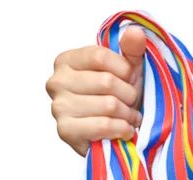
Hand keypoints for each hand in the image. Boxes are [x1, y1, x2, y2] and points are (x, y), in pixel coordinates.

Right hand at [46, 26, 146, 156]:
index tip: (131, 80)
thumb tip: (135, 33)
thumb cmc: (119, 100)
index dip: (125, 70)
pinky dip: (121, 129)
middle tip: (132, 104)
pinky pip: (103, 125)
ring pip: (109, 105)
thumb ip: (131, 51)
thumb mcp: (128, 72)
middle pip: (107, 82)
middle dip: (129, 96)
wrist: (115, 134)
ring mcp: (58, 107)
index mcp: (67, 61)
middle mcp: (57, 82)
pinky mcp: (66, 131)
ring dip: (128, 115)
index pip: (100, 56)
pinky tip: (124, 131)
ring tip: (129, 118)